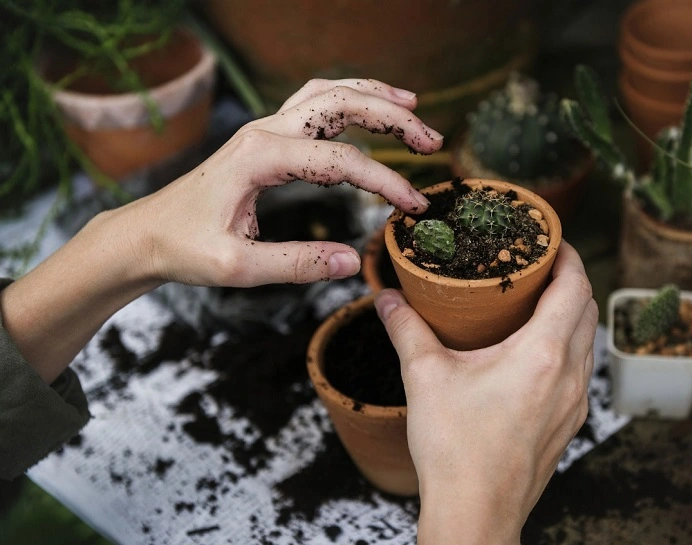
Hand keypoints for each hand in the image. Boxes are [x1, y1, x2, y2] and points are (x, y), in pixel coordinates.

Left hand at [129, 78, 443, 286]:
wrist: (146, 234)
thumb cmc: (184, 248)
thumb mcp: (238, 267)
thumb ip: (297, 264)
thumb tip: (353, 262)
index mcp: (260, 158)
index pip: (341, 161)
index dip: (386, 181)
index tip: (414, 207)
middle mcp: (264, 132)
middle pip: (341, 104)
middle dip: (393, 117)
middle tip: (432, 141)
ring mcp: (264, 130)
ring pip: (328, 94)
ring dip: (373, 96)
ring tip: (413, 106)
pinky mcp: (264, 138)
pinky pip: (313, 104)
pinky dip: (348, 100)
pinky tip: (368, 109)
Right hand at [375, 242, 596, 544]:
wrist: (475, 513)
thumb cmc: (455, 449)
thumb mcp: (424, 377)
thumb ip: (405, 329)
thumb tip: (387, 298)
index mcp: (543, 354)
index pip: (575, 286)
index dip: (569, 255)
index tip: (551, 240)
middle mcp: (570, 375)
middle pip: (588, 309)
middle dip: (570, 280)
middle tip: (538, 266)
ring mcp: (574, 403)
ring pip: (587, 342)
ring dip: (571, 314)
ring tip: (535, 303)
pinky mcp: (568, 424)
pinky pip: (580, 371)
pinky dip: (567, 347)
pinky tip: (533, 352)